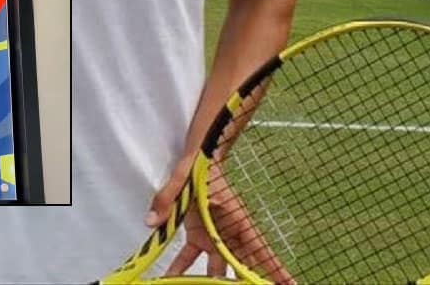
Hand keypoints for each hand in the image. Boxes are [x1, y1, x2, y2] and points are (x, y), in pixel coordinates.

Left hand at [151, 160, 295, 284]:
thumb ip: (167, 200)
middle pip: (241, 266)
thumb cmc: (201, 166)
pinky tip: (172, 280)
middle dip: (247, 281)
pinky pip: (190, 258)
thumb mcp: (184, 179)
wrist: (196, 156)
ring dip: (211, 283)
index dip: (276, 270)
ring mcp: (213, 237)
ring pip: (217, 268)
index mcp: (237, 220)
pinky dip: (181, 270)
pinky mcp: (197, 236)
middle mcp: (228, 233)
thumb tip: (152, 223)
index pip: (261, 250)